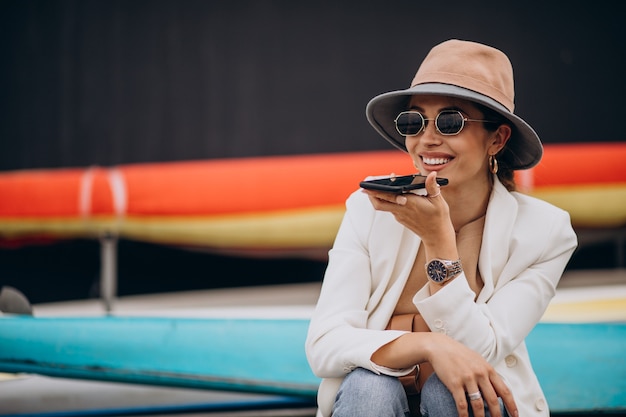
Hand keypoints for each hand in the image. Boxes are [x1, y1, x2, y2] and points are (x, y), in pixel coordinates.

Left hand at [362, 172, 456, 258]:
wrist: (436, 236)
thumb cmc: (438, 218)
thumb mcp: (438, 200)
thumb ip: (432, 186)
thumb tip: (432, 174)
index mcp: (409, 203)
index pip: (389, 196)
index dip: (378, 190)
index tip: (370, 185)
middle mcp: (401, 210)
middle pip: (379, 204)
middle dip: (371, 195)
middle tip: (365, 187)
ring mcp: (400, 216)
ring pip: (384, 206)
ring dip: (379, 197)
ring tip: (376, 187)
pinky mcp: (400, 219)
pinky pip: (390, 209)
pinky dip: (388, 201)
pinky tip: (391, 194)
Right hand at [372, 332, 517, 416]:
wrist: (439, 347)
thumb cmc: (459, 354)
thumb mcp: (477, 360)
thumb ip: (488, 374)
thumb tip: (498, 391)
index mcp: (488, 369)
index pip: (505, 390)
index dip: (511, 405)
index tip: (515, 415)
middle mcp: (480, 374)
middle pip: (493, 400)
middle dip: (497, 415)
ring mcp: (467, 378)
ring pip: (478, 404)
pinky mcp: (454, 383)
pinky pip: (462, 403)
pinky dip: (464, 415)